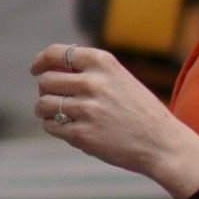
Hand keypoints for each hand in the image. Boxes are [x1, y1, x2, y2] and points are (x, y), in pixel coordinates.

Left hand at [30, 44, 198, 195]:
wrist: (163, 144)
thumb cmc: (140, 111)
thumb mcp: (120, 79)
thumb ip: (90, 71)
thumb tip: (49, 69)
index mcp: (103, 63)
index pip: (56, 54)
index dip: (41, 61)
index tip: (36, 69)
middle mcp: (93, 83)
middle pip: (46, 81)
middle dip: (47, 91)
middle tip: (56, 100)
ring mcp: (86, 110)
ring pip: (43, 105)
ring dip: (45, 111)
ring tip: (57, 116)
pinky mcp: (82, 135)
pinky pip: (51, 126)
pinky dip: (54, 128)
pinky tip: (70, 129)